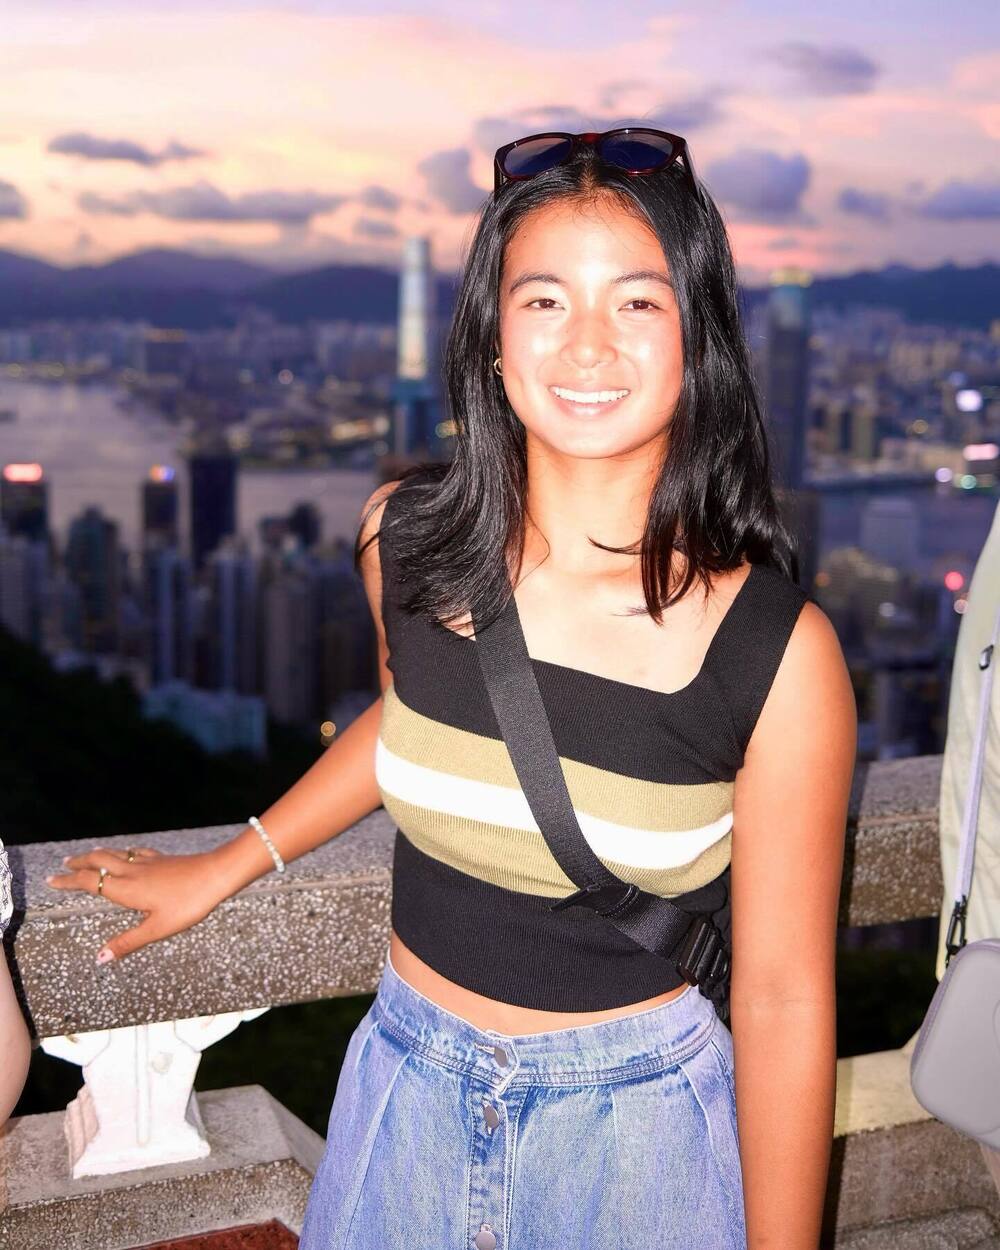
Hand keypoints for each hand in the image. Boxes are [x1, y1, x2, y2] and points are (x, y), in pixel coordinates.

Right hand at [46, 845, 235, 962]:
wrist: (217, 874)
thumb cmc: (188, 903)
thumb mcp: (157, 929)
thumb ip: (127, 942)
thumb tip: (99, 958)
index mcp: (127, 889)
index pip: (90, 882)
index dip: (69, 881)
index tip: (51, 879)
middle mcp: (133, 871)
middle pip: (98, 861)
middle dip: (79, 862)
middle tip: (63, 863)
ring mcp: (148, 862)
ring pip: (116, 853)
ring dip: (98, 854)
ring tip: (87, 855)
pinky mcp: (163, 859)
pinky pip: (136, 852)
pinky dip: (123, 851)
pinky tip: (128, 853)